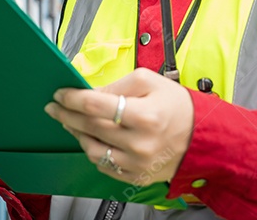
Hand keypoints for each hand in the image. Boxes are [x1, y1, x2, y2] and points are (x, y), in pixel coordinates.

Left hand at [44, 68, 193, 185]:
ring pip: (92, 150)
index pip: (95, 105)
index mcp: (144, 116)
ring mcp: (137, 164)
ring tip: (70, 122)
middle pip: (89, 127)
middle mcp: (139, 144)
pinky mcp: (136, 176)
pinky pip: (104, 165)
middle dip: (66, 115)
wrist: (201, 136)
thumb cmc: (177, 106)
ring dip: (76, 134)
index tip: (60, 94)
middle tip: (54, 106)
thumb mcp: (149, 81)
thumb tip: (89, 93)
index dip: (72, 98)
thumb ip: (116, 85)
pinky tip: (90, 137)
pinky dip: (93, 150)